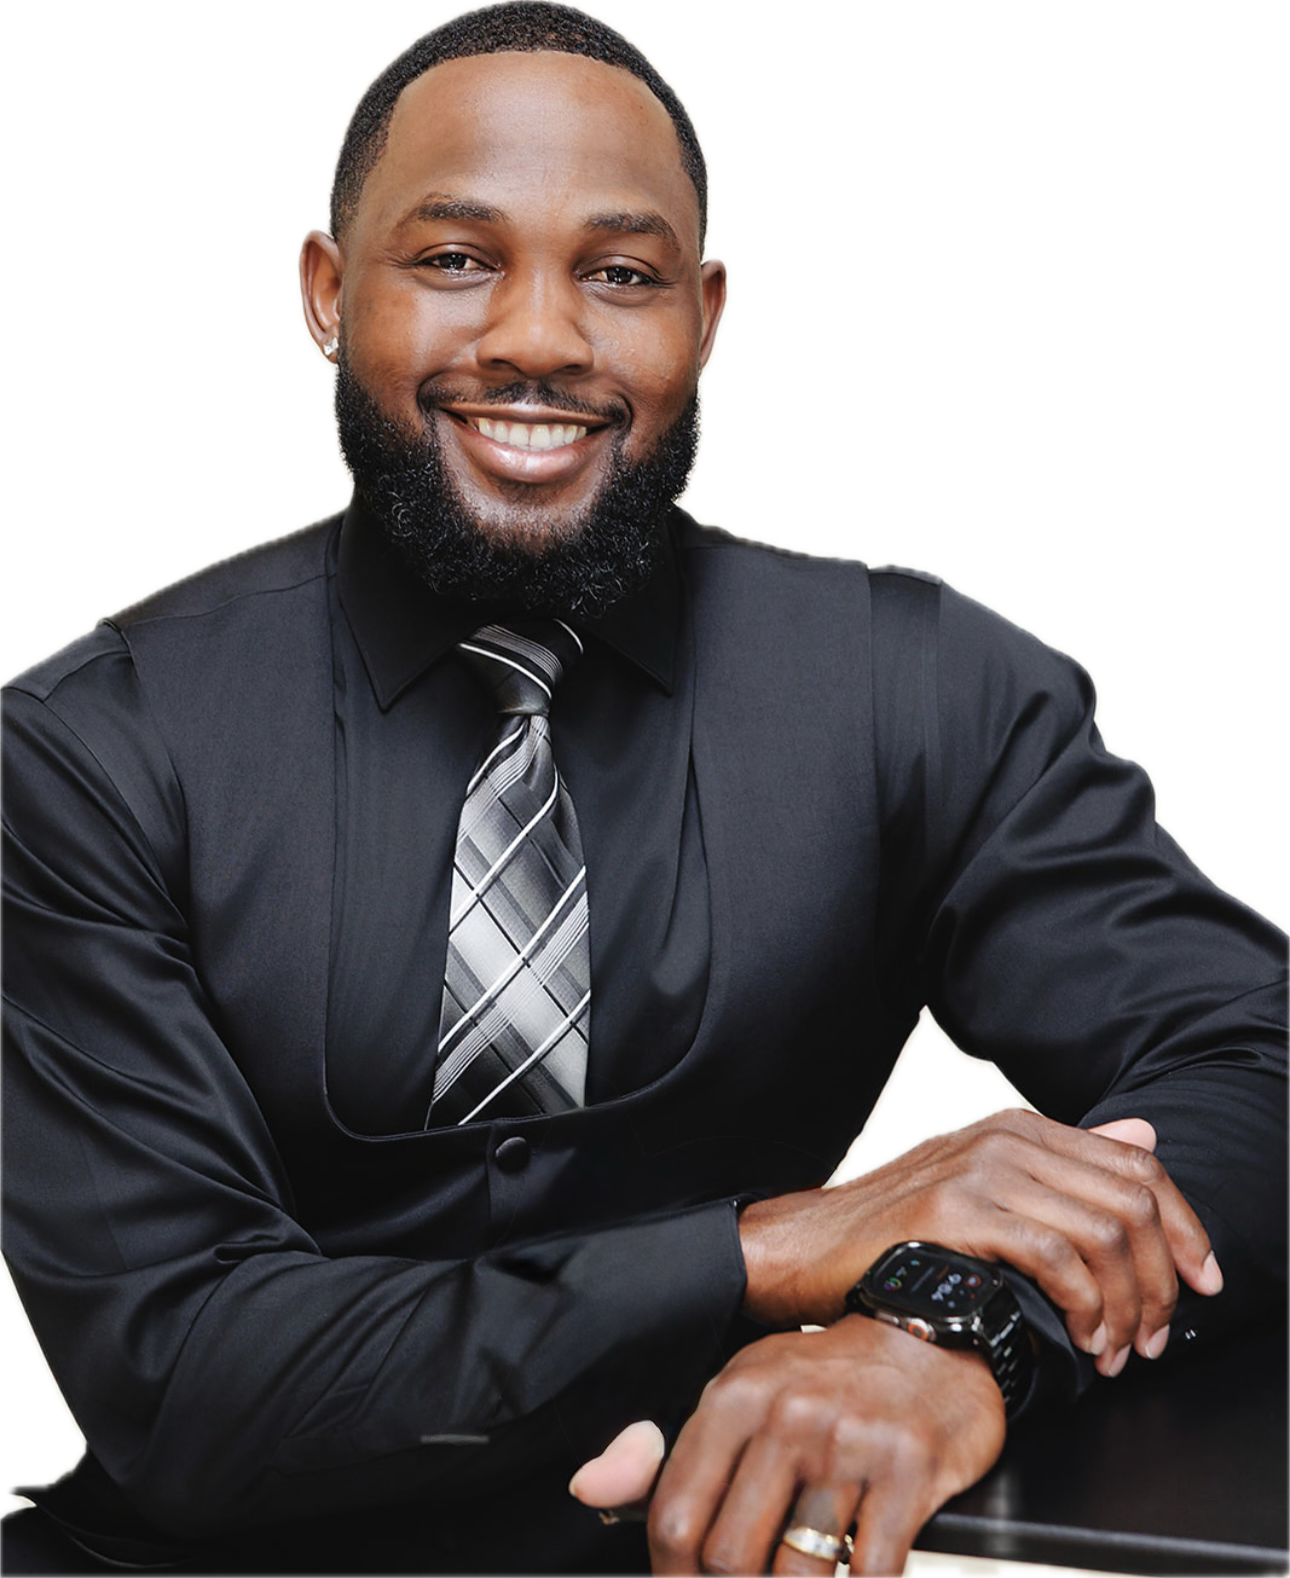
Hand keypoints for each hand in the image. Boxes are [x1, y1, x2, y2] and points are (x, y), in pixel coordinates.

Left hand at [572, 1317, 1005, 1577]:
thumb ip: (662, 1452)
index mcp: (734, 1396)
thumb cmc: (825, 1377)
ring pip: (797, 1577)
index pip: (674, 1518)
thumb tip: (586, 1489)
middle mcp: (788, 1416)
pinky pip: (873, 1575)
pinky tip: (856, 1573)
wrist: (928, 1331)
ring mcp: (851, 1446)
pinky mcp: (911, 1473)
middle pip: (729, 1560)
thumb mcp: (740, 1392)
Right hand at [739, 1107, 1221, 1372]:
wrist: (806, 1245)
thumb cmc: (893, 1228)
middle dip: (1161, 1281)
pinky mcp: (956, 1211)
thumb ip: (1063, 1163)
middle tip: (1154, 1337)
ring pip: (1103, 1233)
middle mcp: (1005, 1136)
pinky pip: (1057, 1257)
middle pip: (1131, 1202)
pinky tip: (1081, 1338)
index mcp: (1018, 1127)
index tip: (1203, 1283)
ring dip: (1127, 1305)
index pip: (1137, 1167)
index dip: (1185, 1228)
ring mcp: (979, 1169)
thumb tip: (1144, 1137)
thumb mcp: (982, 1182)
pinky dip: (1086, 1307)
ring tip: (1116, 1350)